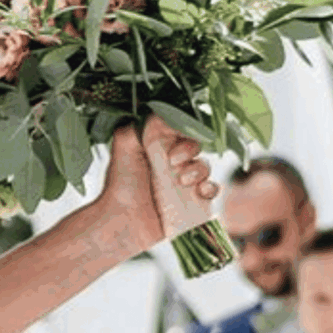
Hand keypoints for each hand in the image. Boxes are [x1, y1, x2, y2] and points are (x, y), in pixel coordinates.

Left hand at [95, 117, 214, 255]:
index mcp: (156, 146)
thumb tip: (164, 112)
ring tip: (182, 182)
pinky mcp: (191, 203)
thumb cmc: (120, 183)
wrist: (121, 221)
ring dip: (199, 170)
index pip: (181, 129)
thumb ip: (143, 124)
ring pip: (205, 167)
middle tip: (173, 163)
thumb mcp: (125, 144)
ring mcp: (182, 183)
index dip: (182, 131)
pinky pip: (212, 190)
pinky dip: (211, 188)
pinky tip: (200, 192)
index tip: (171, 142)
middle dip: (190, 151)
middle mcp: (170, 163)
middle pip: (196, 146)